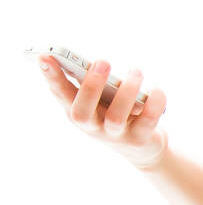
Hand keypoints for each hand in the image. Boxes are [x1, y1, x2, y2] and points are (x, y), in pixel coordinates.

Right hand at [38, 55, 168, 169]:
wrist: (143, 148)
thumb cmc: (117, 113)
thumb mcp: (102, 99)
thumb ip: (94, 83)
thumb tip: (96, 64)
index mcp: (78, 111)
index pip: (60, 94)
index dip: (51, 77)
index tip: (44, 56)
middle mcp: (92, 126)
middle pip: (82, 113)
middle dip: (91, 86)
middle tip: (102, 61)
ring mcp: (115, 136)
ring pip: (115, 117)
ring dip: (126, 91)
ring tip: (136, 71)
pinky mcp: (138, 140)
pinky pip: (147, 121)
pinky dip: (154, 102)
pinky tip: (155, 89)